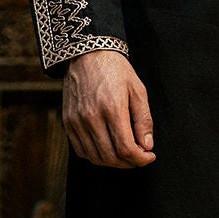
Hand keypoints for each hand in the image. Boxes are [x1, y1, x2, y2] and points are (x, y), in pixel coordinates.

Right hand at [63, 49, 155, 167]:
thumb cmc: (116, 70)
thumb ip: (143, 120)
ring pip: (95, 157)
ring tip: (126, 155)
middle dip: (129, 163)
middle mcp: (92, 117)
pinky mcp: (68, 121)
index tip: (150, 156)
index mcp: (112, 109)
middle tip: (140, 157)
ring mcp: (77, 121)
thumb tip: (147, 146)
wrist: (87, 54)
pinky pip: (81, 150)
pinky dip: (96, 156)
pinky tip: (108, 149)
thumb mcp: (138, 90)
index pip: (126, 148)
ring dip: (114, 162)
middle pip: (111, 157)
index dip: (141, 159)